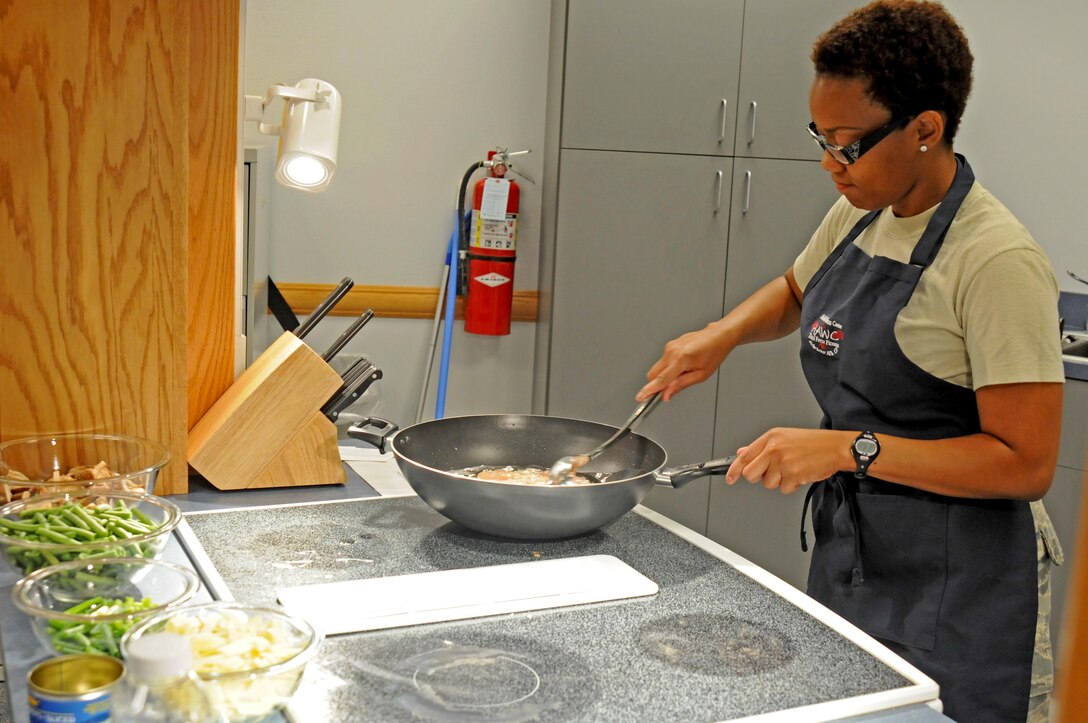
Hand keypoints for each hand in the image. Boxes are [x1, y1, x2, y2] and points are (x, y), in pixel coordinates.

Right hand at [637, 326, 730, 401]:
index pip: (661, 379)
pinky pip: (663, 361)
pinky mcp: (669, 345)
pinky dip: (668, 368)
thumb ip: (681, 385)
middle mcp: (672, 351)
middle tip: (671, 388)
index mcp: (681, 359)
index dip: (650, 390)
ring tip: (685, 372)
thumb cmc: (714, 353)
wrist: (718, 336)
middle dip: (658, 384)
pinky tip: (683, 365)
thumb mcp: (701, 375)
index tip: (641, 397)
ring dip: (665, 375)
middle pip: (653, 374)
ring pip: (657, 368)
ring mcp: (669, 347)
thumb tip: (667, 394)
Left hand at [724, 428, 852, 493]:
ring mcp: (783, 463)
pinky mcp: (793, 475)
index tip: (730, 478)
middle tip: (772, 472)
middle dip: (759, 477)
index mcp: (770, 438)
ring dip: (779, 481)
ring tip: (792, 468)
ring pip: (768, 483)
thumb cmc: (812, 442)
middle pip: (751, 474)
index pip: (745, 457)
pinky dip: (792, 485)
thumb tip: (742, 452)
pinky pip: (784, 489)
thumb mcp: (784, 437)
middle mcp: (774, 449)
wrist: (835, 447)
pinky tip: (800, 473)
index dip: (734, 470)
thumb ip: (761, 447)